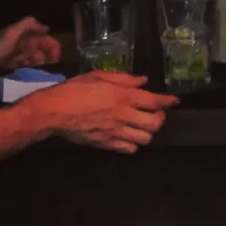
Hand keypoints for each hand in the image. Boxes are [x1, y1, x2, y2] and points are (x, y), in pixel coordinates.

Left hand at [0, 18, 58, 73]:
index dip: (54, 49)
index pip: (48, 40)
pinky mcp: (14, 63)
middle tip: (49, 70)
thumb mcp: (12, 34)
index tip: (55, 61)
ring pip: (38, 59)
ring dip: (41, 66)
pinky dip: (32, 69)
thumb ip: (27, 25)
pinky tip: (31, 74)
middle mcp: (26, 43)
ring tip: (40, 74)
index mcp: (27, 35)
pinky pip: (29, 65)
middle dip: (49, 59)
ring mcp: (20, 53)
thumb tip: (47, 28)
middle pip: (44, 50)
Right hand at [25, 73, 173, 152]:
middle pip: (155, 123)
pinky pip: (128, 149)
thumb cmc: (74, 89)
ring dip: (148, 132)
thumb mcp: (99, 75)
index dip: (168, 102)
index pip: (155, 101)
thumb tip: (143, 81)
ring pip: (145, 139)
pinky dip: (133, 144)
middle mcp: (123, 115)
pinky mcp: (104, 144)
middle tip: (155, 114)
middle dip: (160, 119)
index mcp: (123, 96)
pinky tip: (129, 137)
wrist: (52, 112)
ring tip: (142, 126)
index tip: (174, 101)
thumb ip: (124, 79)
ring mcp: (115, 131)